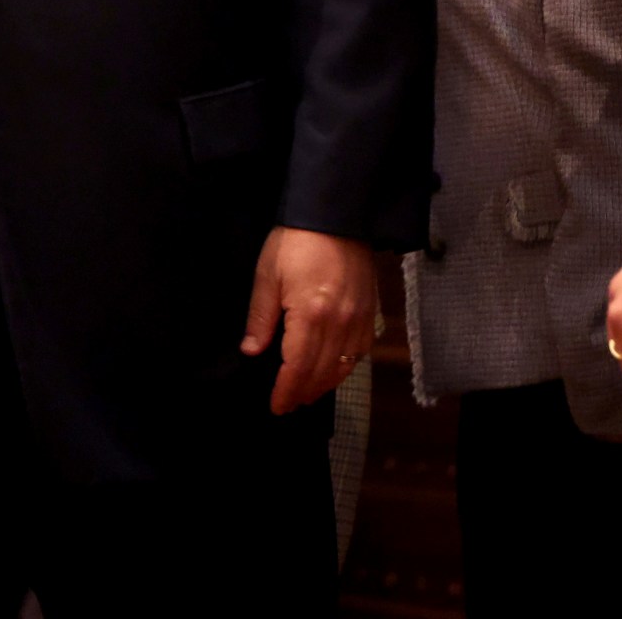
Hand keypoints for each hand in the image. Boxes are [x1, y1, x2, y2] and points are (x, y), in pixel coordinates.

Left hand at [240, 227, 378, 415]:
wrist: (336, 215)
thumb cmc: (297, 241)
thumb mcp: (267, 275)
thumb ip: (261, 318)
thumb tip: (251, 351)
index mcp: (310, 316)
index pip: (298, 368)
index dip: (286, 391)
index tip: (277, 406)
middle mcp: (339, 324)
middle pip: (322, 373)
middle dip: (304, 393)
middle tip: (289, 405)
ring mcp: (359, 319)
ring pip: (343, 367)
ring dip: (324, 385)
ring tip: (307, 393)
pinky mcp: (370, 312)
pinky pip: (360, 351)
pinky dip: (345, 367)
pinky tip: (333, 369)